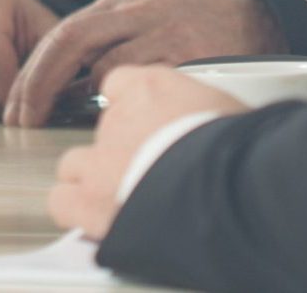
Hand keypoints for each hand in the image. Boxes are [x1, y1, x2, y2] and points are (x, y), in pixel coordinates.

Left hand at [4, 0, 284, 126]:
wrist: (259, 26)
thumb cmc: (198, 35)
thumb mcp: (148, 24)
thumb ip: (109, 47)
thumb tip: (63, 92)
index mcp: (124, 1)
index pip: (63, 32)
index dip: (33, 72)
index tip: (18, 105)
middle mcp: (138, 10)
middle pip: (69, 40)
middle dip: (37, 84)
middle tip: (21, 119)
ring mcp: (163, 29)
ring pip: (103, 65)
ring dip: (77, 100)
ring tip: (61, 126)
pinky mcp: (188, 53)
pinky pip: (143, 82)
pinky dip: (119, 104)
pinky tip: (113, 122)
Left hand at [49, 66, 244, 238]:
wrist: (231, 186)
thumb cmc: (243, 150)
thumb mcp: (231, 112)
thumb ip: (207, 111)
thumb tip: (225, 122)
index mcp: (152, 87)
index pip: (120, 86)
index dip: (131, 110)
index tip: (148, 128)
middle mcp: (118, 118)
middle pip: (103, 130)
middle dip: (120, 151)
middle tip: (149, 173)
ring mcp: (100, 160)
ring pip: (75, 165)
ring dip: (93, 181)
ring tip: (124, 199)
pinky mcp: (91, 202)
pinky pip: (63, 201)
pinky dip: (76, 211)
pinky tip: (98, 219)